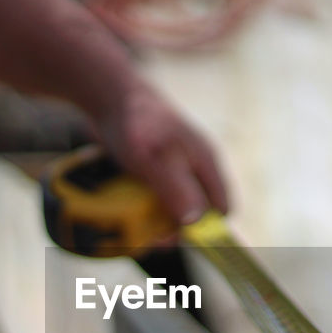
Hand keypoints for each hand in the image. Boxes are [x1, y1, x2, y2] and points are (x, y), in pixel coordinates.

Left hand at [97, 82, 228, 223]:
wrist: (110, 94)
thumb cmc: (136, 122)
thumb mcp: (152, 157)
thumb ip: (174, 188)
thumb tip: (195, 223)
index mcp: (206, 163)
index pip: (221, 209)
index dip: (204, 229)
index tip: (174, 238)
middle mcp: (196, 167)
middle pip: (197, 212)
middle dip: (176, 227)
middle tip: (149, 236)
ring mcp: (178, 167)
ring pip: (177, 206)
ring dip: (158, 219)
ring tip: (135, 224)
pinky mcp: (160, 168)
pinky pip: (159, 196)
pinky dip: (146, 206)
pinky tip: (128, 207)